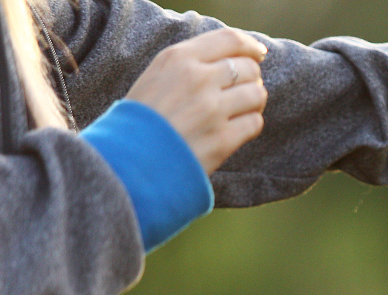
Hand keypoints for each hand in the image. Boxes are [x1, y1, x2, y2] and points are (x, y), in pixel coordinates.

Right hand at [125, 28, 268, 174]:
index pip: (230, 40)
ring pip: (257, 94)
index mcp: (179, 58)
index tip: (258, 55)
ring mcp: (212, 110)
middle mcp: (198, 80)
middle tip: (240, 91)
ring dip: (253, 101)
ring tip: (239, 109)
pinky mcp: (222, 140)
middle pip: (249, 68)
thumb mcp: (157, 75)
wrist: (128, 160)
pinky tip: (235, 128)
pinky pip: (255, 123)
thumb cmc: (142, 117)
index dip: (251, 47)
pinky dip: (250, 124)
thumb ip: (191, 62)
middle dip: (251, 78)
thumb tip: (234, 58)